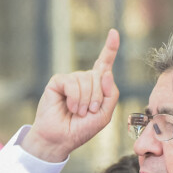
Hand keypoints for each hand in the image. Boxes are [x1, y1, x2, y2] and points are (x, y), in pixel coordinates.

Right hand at [22, 28, 119, 161]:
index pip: (104, 64)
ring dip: (85, 100)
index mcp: (96, 87)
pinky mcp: (58, 81)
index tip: (114, 33)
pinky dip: (74, 97)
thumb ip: (111, 95)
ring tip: (78, 112)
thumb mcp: (104, 115)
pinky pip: (72, 82)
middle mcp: (84, 80)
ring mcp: (71, 80)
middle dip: (97, 97)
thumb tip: (107, 72)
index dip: (110, 49)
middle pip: (100, 76)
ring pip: (86, 79)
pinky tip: (69, 107)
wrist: (61, 138)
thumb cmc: (82, 129)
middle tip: (89, 112)